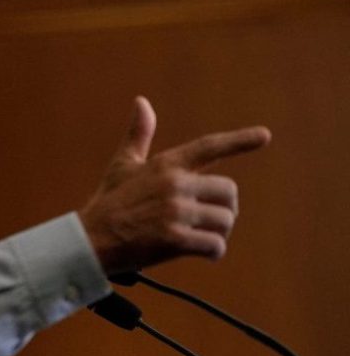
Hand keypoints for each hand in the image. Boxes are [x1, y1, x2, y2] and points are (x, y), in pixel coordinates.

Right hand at [78, 96, 270, 274]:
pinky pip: (215, 245)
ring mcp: (176, 212)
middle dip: (225, 207)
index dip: (239, 141)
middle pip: (228, 192)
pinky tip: (204, 253)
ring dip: (219, 231)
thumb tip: (141, 101)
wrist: (91, 238)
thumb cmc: (109, 201)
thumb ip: (139, 134)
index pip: (209, 147)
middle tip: (211, 218)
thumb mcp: (123, 164)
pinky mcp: (176, 239)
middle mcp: (175, 184)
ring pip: (225, 220)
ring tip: (203, 236)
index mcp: (166, 164)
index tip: (264, 136)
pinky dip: (214, 251)